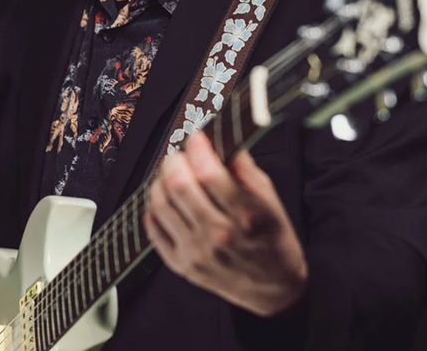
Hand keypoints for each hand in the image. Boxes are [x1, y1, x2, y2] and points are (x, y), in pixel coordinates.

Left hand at [144, 129, 307, 316]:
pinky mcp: (181, 265)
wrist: (273, 289)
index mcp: (246, 216)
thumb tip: (223, 142)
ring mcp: (196, 252)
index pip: (209, 172)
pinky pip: (153, 228)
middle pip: (178, 185)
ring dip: (160, 180)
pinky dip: (154, 207)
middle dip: (175, 160)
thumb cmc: (273, 241)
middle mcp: (218, 235)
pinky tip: (165, 199)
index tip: (198, 138)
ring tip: (171, 174)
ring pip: (160, 203)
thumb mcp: (271, 201)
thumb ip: (245, 170)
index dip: (198, 148)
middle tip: (181, 155)